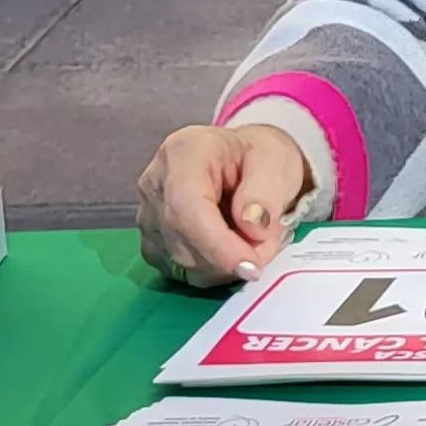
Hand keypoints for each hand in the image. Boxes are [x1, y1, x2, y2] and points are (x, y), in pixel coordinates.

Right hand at [137, 122, 313, 287]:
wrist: (247, 160)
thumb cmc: (258, 156)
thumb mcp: (276, 160)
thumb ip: (266, 192)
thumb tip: (253, 227)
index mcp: (184, 153)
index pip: (186, 207)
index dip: (217, 244)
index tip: (252, 264)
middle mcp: (155, 183)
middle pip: (183, 241)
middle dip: (230, 256)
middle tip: (269, 244)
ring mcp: (149, 215)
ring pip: (182, 263)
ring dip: (225, 265)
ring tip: (254, 239)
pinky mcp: (153, 242)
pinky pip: (181, 272)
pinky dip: (214, 270)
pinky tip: (231, 247)